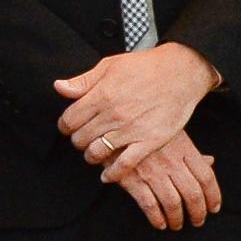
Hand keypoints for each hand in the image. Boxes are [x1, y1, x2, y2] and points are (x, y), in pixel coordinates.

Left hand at [53, 42, 215, 170]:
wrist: (180, 73)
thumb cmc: (145, 67)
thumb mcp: (110, 65)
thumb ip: (83, 81)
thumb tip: (59, 88)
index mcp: (101, 95)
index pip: (69, 120)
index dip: (65, 126)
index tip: (69, 127)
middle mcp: (113, 115)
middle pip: (80, 138)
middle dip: (78, 140)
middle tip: (83, 139)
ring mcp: (131, 129)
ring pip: (97, 152)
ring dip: (91, 155)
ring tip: (94, 152)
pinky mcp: (150, 141)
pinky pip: (125, 164)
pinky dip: (113, 173)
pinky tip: (107, 175)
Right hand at [116, 132, 220, 230]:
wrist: (113, 125)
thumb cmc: (145, 127)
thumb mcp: (172, 132)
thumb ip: (191, 150)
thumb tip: (210, 161)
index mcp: (184, 149)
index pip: (207, 177)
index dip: (214, 196)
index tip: (214, 207)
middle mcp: (171, 162)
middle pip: (193, 194)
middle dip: (198, 212)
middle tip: (198, 221)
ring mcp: (152, 172)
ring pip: (173, 203)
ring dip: (177, 218)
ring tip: (177, 225)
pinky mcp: (132, 179)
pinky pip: (149, 205)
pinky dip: (156, 218)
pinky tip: (159, 223)